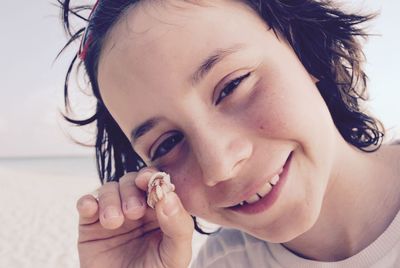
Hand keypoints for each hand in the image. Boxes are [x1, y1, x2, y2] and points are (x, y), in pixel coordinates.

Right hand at [76, 169, 193, 267]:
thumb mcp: (175, 254)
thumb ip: (178, 225)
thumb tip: (168, 196)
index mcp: (160, 210)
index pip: (157, 184)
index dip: (152, 177)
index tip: (148, 181)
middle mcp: (137, 208)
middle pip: (132, 181)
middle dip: (131, 192)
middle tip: (134, 212)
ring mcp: (113, 213)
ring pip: (109, 189)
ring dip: (110, 199)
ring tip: (113, 222)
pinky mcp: (91, 224)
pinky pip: (86, 203)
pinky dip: (87, 201)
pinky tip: (90, 209)